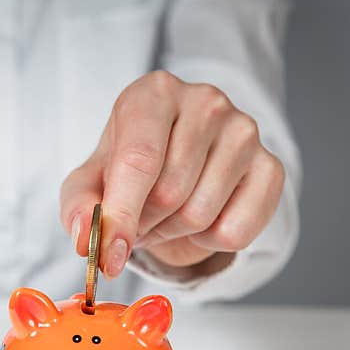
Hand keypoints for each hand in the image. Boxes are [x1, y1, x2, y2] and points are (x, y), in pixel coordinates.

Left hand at [60, 70, 284, 277]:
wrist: (171, 166)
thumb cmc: (126, 170)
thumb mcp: (88, 184)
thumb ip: (78, 208)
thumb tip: (86, 238)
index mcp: (154, 93)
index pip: (139, 160)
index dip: (121, 215)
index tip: (108, 255)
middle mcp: (205, 101)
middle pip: (170, 193)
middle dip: (144, 224)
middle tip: (136, 220)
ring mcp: (245, 131)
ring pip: (202, 215)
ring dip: (173, 232)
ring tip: (164, 216)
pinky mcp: (271, 166)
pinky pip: (237, 231)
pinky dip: (209, 241)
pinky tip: (201, 216)